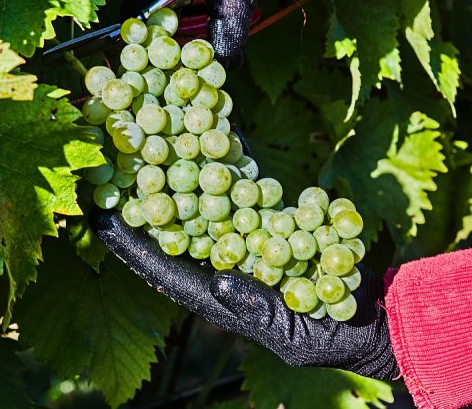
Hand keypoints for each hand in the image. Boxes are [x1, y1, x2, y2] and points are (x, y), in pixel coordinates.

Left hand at [89, 128, 398, 379]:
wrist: (373, 316)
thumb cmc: (330, 339)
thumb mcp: (293, 335)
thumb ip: (255, 311)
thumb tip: (216, 283)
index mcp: (214, 292)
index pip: (162, 268)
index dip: (129, 243)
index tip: (99, 216)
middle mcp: (220, 260)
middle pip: (173, 223)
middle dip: (143, 196)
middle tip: (111, 163)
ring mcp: (243, 236)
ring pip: (203, 198)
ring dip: (179, 168)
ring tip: (149, 136)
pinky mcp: (269, 218)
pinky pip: (242, 187)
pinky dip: (227, 161)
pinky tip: (210, 132)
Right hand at [124, 0, 317, 67]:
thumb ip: (229, 10)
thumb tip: (222, 61)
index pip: (139, 7)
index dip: (142, 39)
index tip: (158, 67)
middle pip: (166, 21)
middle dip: (185, 43)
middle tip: (204, 61)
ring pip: (195, 22)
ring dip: (212, 35)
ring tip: (229, 44)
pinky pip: (219, 15)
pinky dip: (229, 24)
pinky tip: (243, 27)